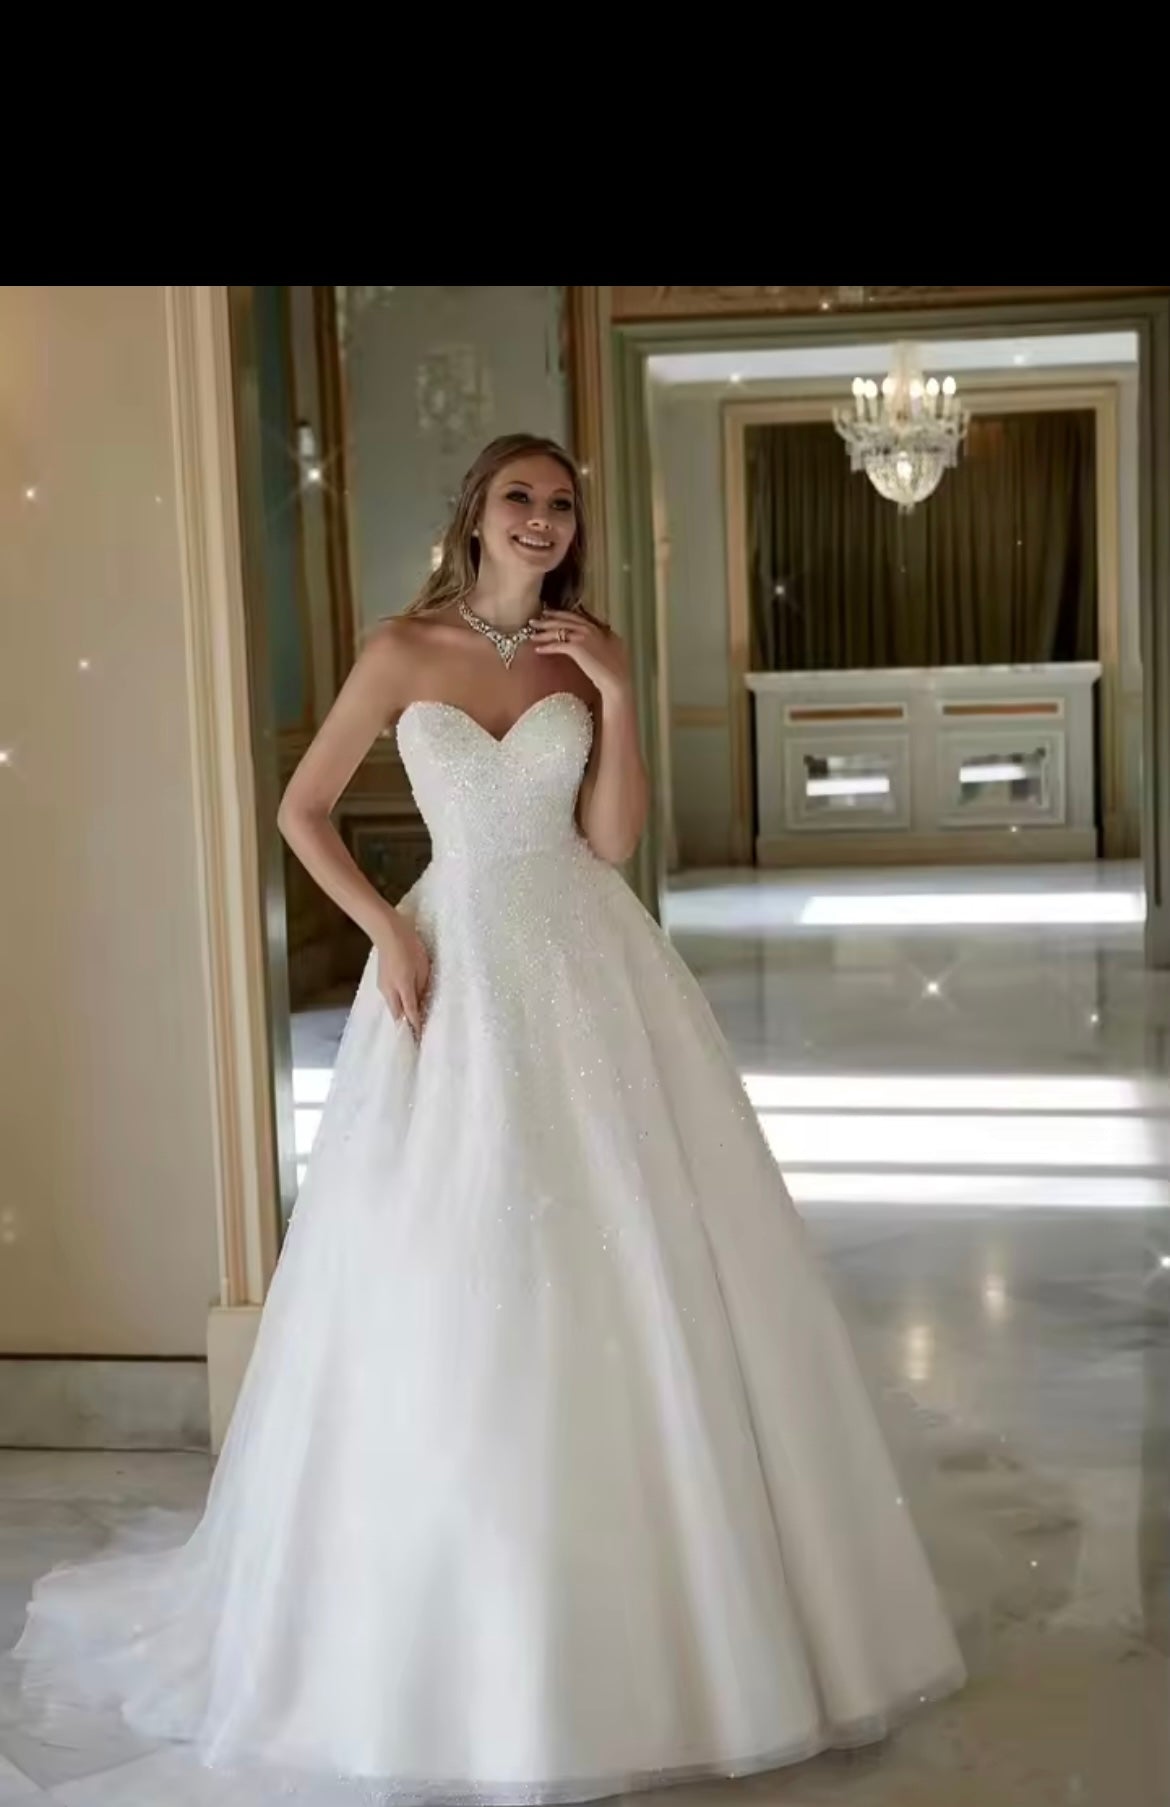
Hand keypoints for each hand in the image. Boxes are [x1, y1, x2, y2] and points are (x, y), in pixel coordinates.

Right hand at [374, 915, 430, 1038]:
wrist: (388, 931)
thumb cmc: (410, 947)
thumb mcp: (422, 968)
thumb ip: (421, 988)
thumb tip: (420, 1004)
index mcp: (402, 989)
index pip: (410, 1014)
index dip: (416, 1028)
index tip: (420, 1040)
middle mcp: (390, 991)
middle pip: (397, 1015)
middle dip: (406, 1026)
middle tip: (415, 1037)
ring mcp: (383, 986)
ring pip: (393, 1007)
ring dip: (401, 1016)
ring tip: (411, 1023)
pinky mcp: (382, 980)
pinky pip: (390, 998)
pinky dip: (398, 1005)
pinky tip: (403, 1004)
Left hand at [530, 611, 629, 701]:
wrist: (616, 677)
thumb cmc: (616, 667)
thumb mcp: (614, 645)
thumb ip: (605, 636)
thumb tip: (603, 631)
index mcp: (597, 627)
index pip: (575, 616)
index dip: (560, 614)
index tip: (549, 613)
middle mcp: (589, 628)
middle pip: (564, 621)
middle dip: (547, 619)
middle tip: (534, 620)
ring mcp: (583, 636)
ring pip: (558, 631)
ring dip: (543, 633)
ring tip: (532, 634)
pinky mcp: (577, 648)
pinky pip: (557, 645)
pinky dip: (547, 647)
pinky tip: (538, 650)